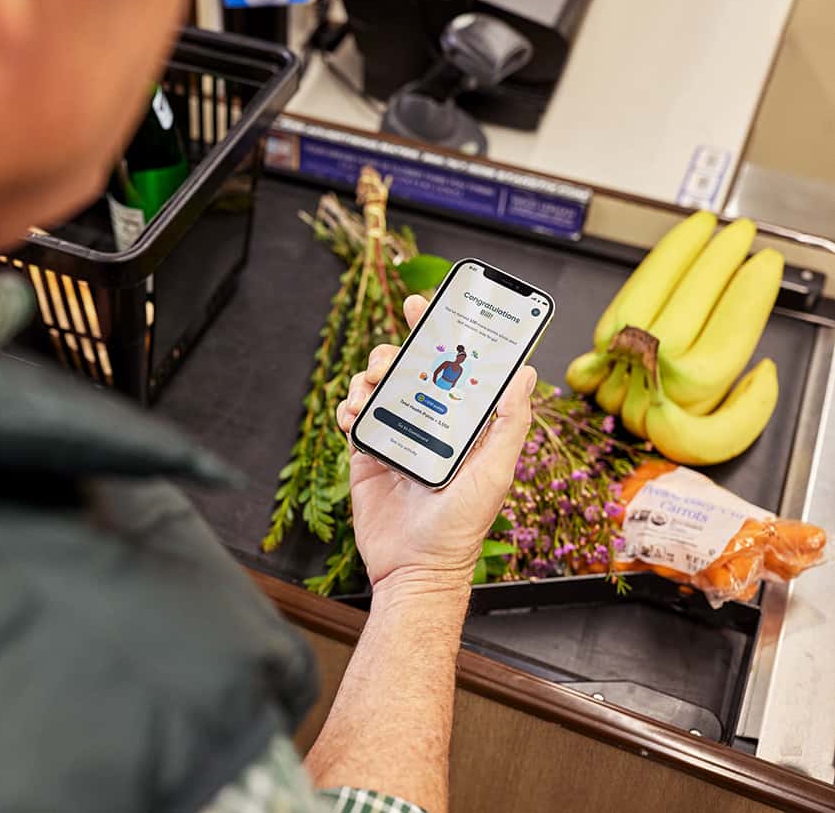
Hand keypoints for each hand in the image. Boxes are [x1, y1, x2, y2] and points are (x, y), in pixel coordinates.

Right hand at [336, 295, 535, 591]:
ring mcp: (397, 434)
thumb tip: (524, 372)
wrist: (414, 567)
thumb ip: (509, 423)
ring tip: (370, 393)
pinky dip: (348, 408)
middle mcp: (431, 422)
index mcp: (464, 420)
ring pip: (377, 385)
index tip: (429, 304)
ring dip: (368, 379)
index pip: (455, 364)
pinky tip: (354, 418)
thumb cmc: (460, 527)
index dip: (442, 331)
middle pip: (410, 365)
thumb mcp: (495, 471)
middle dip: (396, 349)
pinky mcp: (367, 452)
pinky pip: (354, 415)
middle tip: (390, 355)